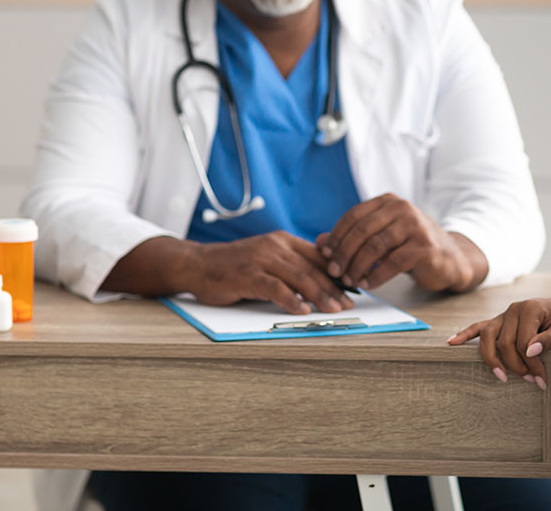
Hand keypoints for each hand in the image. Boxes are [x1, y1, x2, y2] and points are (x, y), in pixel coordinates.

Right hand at [188, 232, 355, 314]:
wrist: (197, 264)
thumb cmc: (234, 266)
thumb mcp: (266, 258)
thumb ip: (289, 265)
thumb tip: (320, 283)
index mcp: (283, 240)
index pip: (318, 256)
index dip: (337, 272)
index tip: (352, 287)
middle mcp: (274, 246)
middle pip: (312, 268)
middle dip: (333, 287)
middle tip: (348, 303)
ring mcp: (261, 259)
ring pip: (298, 277)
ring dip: (319, 295)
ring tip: (333, 310)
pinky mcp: (247, 274)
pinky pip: (275, 288)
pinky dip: (290, 300)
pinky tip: (301, 311)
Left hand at [318, 193, 483, 291]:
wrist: (449, 258)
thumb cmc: (409, 246)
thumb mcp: (380, 237)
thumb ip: (352, 237)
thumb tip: (319, 242)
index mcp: (389, 202)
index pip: (355, 215)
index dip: (337, 235)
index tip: (325, 254)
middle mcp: (403, 209)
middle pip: (363, 230)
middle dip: (344, 252)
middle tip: (333, 270)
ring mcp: (416, 227)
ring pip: (375, 247)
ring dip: (357, 266)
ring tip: (349, 279)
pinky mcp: (424, 248)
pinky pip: (392, 263)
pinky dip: (376, 276)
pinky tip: (367, 284)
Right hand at [446, 296, 550, 388]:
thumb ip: (549, 339)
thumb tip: (530, 351)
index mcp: (530, 308)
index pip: (524, 342)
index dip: (532, 363)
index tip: (541, 379)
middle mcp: (513, 309)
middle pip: (505, 342)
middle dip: (517, 366)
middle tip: (531, 381)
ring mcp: (503, 315)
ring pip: (488, 337)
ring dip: (493, 359)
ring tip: (501, 376)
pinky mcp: (498, 321)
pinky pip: (478, 327)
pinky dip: (465, 335)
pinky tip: (452, 343)